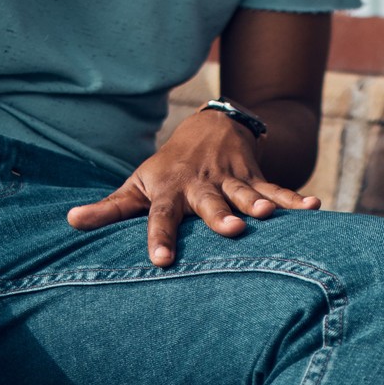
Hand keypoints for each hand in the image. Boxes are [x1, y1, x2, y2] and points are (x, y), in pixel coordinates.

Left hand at [66, 107, 317, 265]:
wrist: (212, 123)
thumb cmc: (168, 167)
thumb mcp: (139, 183)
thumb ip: (110, 207)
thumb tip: (68, 221)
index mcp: (170, 191)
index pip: (161, 217)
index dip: (160, 237)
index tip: (161, 261)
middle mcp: (201, 185)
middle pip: (210, 203)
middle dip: (220, 216)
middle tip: (231, 231)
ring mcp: (230, 178)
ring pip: (245, 193)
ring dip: (258, 202)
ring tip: (269, 214)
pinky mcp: (254, 175)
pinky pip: (276, 188)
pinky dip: (295, 198)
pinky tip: (315, 207)